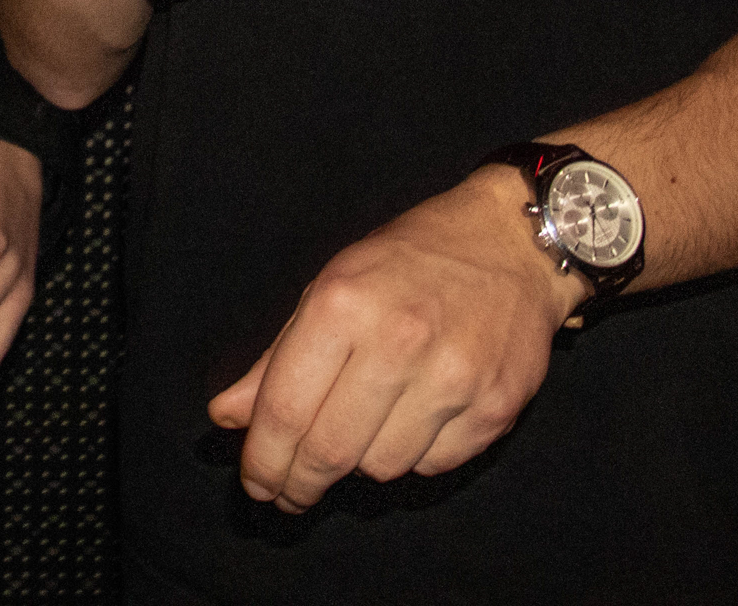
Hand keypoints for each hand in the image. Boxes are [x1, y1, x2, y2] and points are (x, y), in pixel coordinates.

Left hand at [207, 167, 580, 511]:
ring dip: (359, 464)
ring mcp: (453, 378)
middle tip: (289, 492)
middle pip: (330, 450)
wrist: (510, 245)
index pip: (286, 408)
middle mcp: (399, 342)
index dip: (263, 459)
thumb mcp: (329, 288)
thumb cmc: (409, 262)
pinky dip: (411, 456)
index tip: (255, 481)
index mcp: (344, 305)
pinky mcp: (495, 407)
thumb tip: (228, 416)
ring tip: (361, 430)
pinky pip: (432, 465)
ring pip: (380, 467)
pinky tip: (411, 421)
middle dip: (299, 483)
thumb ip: (277, 358)